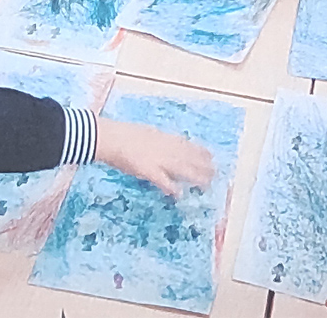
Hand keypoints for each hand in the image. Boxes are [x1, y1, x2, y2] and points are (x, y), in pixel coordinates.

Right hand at [95, 117, 214, 196]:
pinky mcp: (148, 170)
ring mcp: (157, 159)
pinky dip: (171, 187)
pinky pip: (162, 180)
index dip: (200, 151)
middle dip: (202, 165)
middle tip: (215, 172)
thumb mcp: (145, 133)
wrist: (110, 137)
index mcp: (163, 138)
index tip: (210, 155)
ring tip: (206, 184)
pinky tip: (178, 194)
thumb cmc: (123, 134)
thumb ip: (157, 140)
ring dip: (195, 176)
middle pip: (188, 157)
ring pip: (182, 168)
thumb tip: (164, 143)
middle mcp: (164, 148)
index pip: (186, 145)